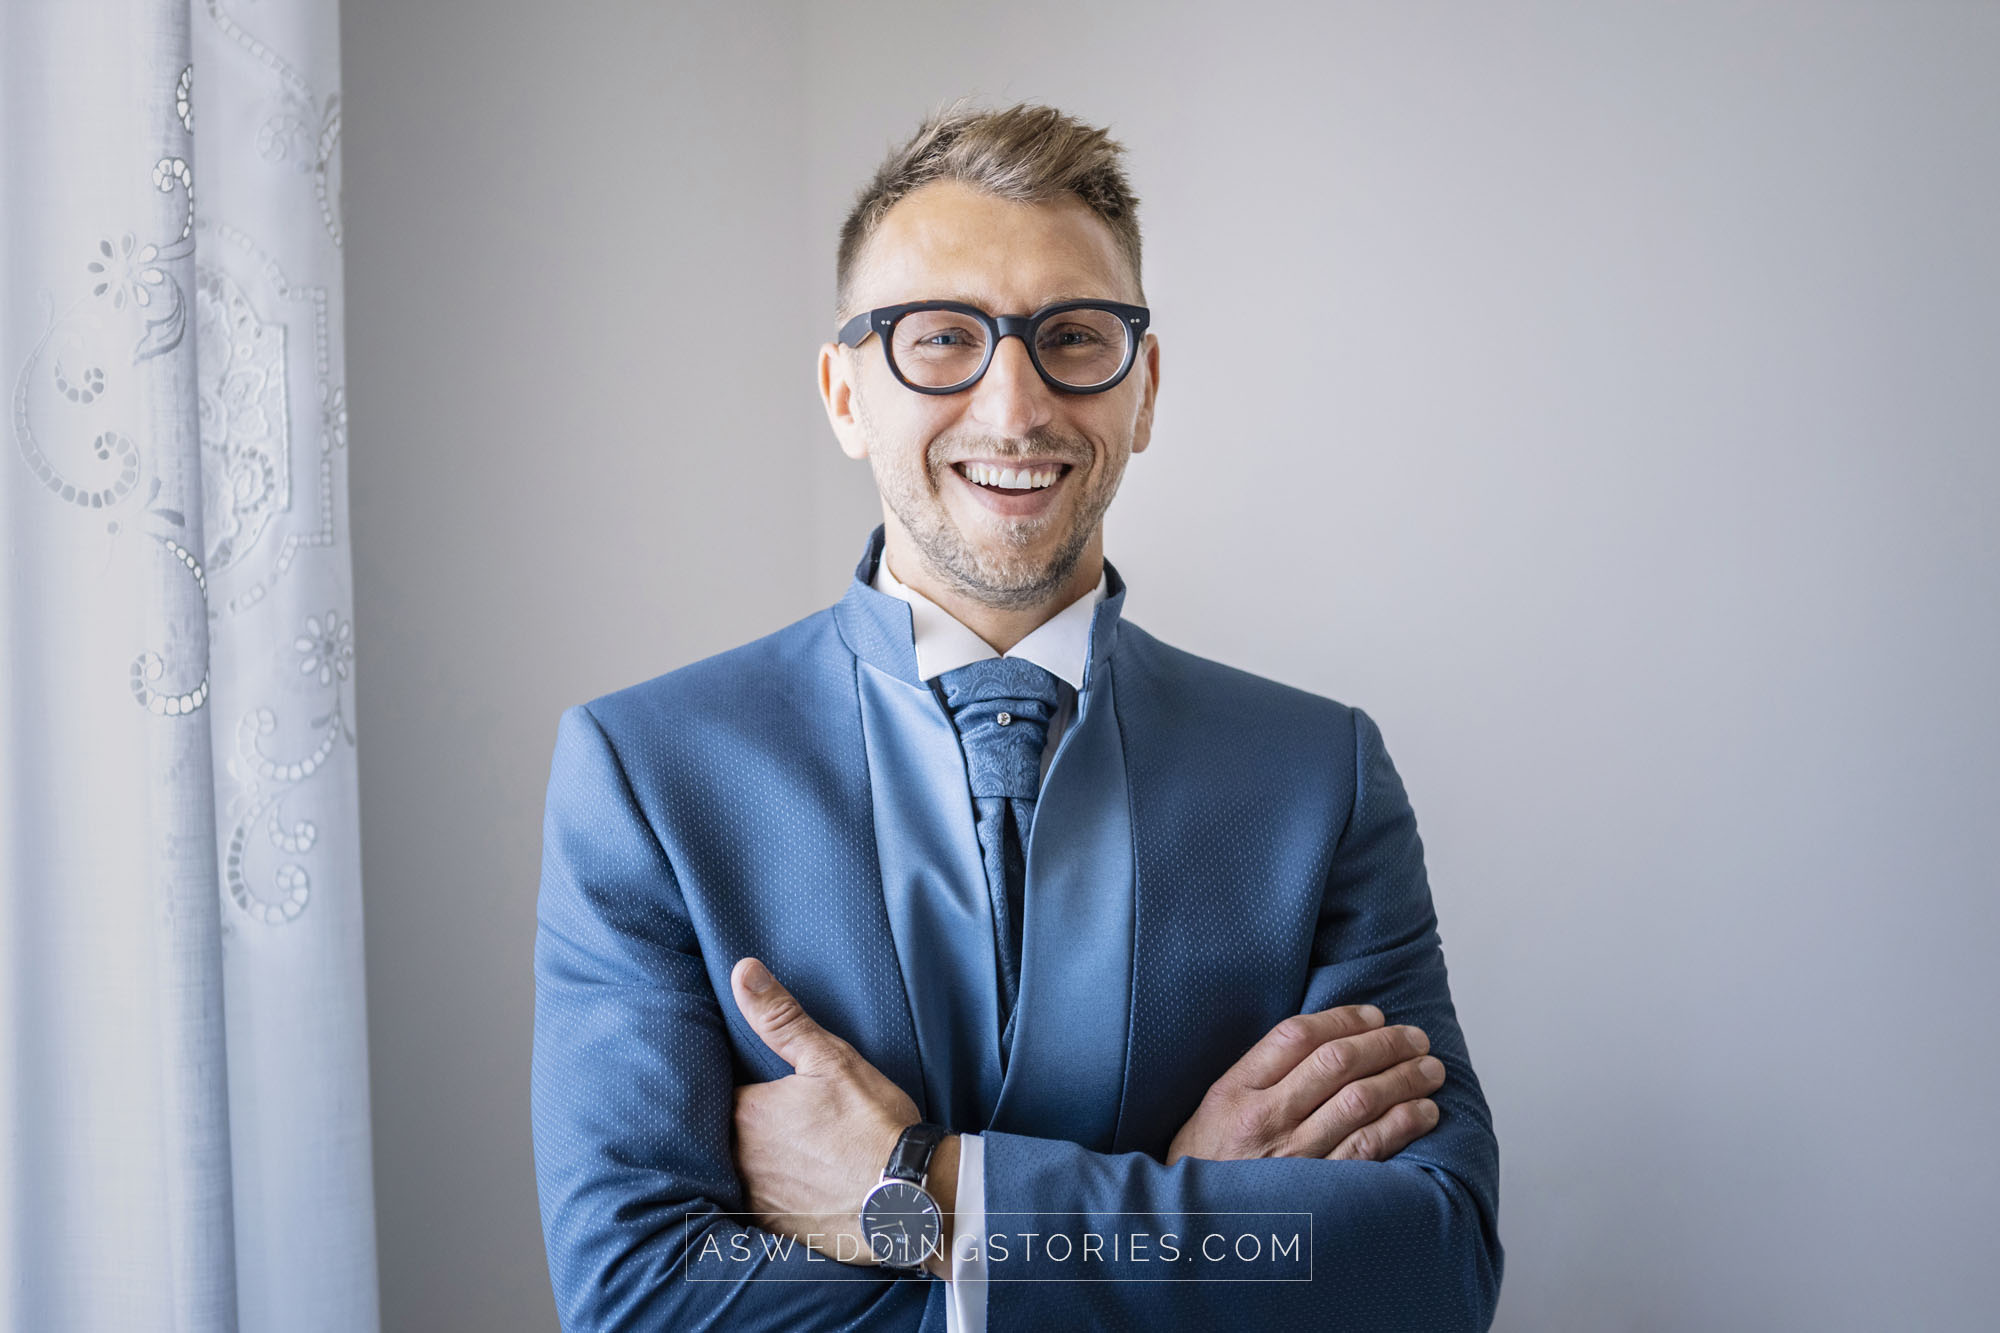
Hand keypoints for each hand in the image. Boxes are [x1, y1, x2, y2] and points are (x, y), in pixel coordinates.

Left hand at [729, 957, 956, 1273]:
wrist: (906, 1201)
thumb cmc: (872, 1126)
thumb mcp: (831, 1058)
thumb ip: (781, 1017)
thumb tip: (743, 970)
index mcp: (746, 1110)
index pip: (720, 1086)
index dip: (740, 1080)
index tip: (760, 1079)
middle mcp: (738, 1157)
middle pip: (724, 1129)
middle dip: (746, 1120)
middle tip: (783, 1116)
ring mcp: (753, 1197)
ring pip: (738, 1167)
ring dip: (756, 1158)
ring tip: (791, 1150)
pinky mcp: (771, 1227)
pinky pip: (755, 1203)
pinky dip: (770, 1192)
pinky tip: (798, 1184)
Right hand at [1165, 1005, 1443, 1164]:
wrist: (1200, 1226)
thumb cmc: (1211, 1160)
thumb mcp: (1218, 1105)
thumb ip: (1263, 1072)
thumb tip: (1326, 1038)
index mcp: (1236, 1089)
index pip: (1296, 1036)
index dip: (1343, 1019)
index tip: (1374, 1015)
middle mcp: (1265, 1118)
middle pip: (1335, 1063)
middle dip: (1385, 1044)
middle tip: (1416, 1038)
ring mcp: (1294, 1155)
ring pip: (1360, 1101)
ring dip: (1403, 1079)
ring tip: (1430, 1069)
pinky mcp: (1320, 1190)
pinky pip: (1369, 1148)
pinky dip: (1403, 1124)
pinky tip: (1424, 1112)